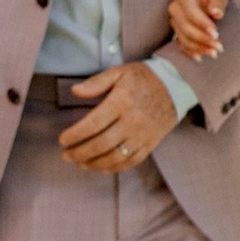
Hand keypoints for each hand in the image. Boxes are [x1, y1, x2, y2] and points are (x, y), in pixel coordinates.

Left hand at [58, 64, 180, 171]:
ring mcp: (143, 135)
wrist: (176, 86)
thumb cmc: (143, 79)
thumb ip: (96, 82)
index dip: (75, 135)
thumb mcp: (119, 73)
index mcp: (121, 102)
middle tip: (66, 155)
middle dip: (80, 153)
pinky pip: (131, 161)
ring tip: (80, 163)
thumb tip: (75, 91)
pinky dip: (114, 168)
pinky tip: (101, 167)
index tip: (63, 140)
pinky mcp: (151, 143)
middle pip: (101, 144)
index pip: (93, 124)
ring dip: (94, 163)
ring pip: (115, 156)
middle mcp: (132, 121)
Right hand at [167, 0, 232, 60]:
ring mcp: (174, 21)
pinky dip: (190, 51)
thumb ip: (218, 3)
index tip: (216, 34)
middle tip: (219, 47)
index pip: (191, 13)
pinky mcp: (177, 31)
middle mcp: (175, 8)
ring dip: (199, 48)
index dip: (203, 24)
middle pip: (186, 28)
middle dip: (202, 39)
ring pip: (183, 38)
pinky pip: (181, 44)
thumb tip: (216, 13)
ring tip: (215, 53)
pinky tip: (200, 58)